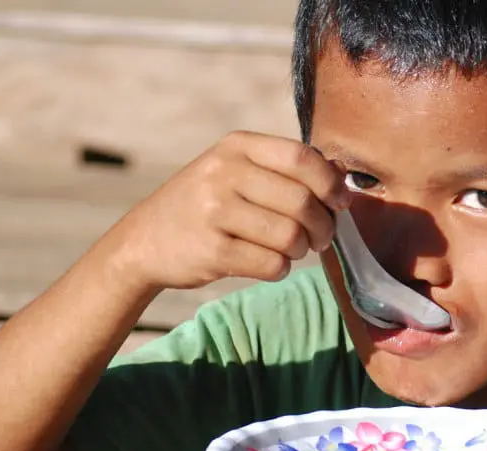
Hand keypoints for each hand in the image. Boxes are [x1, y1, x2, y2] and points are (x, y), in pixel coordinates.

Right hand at [98, 131, 349, 291]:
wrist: (144, 241)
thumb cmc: (205, 205)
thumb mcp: (237, 171)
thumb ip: (287, 170)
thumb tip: (343, 175)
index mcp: (236, 146)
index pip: (302, 158)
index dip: (331, 184)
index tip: (341, 203)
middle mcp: (223, 172)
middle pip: (302, 202)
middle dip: (323, 226)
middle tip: (321, 238)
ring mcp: (214, 211)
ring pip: (290, 236)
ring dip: (302, 250)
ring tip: (293, 250)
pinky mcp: (212, 250)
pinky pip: (272, 264)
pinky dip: (281, 268)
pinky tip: (270, 263)